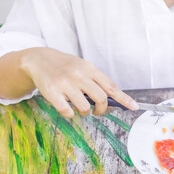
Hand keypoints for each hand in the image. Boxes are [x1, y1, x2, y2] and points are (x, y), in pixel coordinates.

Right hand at [21, 47, 137, 117]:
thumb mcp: (83, 68)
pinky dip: (70, 114)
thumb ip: (96, 82)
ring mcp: (66, 84)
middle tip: (96, 111)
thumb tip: (112, 101)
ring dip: (85, 112)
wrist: (39, 59)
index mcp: (90, 69)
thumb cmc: (66, 67)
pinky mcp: (52, 92)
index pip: (111, 86)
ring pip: (84, 108)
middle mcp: (79, 75)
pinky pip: (68, 112)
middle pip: (101, 99)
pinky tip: (67, 108)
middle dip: (101, 109)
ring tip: (79, 107)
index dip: (124, 98)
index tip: (134, 107)